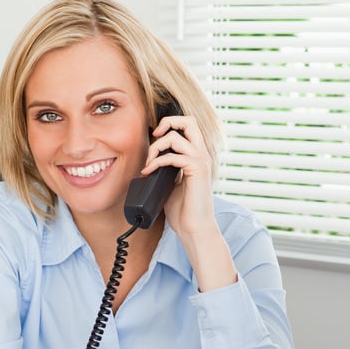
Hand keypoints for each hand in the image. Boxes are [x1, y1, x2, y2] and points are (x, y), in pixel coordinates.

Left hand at [142, 114, 217, 239]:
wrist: (194, 228)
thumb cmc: (183, 210)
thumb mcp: (170, 183)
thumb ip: (164, 169)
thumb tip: (148, 161)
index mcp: (197, 155)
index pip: (188, 126)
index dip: (170, 124)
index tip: (155, 137)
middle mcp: (201, 155)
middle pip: (189, 121)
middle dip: (168, 122)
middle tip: (154, 136)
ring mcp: (201, 161)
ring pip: (176, 137)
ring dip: (156, 148)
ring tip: (148, 164)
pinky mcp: (198, 170)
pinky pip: (173, 156)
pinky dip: (156, 162)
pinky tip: (149, 171)